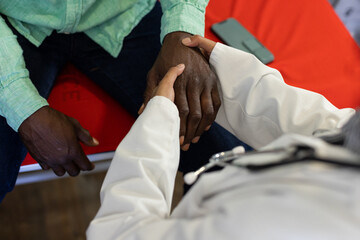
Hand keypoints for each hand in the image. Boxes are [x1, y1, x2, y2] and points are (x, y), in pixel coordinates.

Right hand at [18, 106, 98, 175]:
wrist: (33, 118)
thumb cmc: (53, 120)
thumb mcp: (75, 126)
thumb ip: (86, 137)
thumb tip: (94, 142)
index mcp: (73, 151)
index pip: (84, 165)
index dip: (89, 166)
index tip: (90, 165)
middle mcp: (62, 158)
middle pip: (74, 172)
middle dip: (78, 168)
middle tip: (79, 163)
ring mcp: (50, 160)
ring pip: (60, 173)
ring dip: (65, 169)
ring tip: (67, 162)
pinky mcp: (39, 159)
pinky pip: (47, 168)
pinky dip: (52, 165)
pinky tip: (54, 159)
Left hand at [143, 32, 220, 150]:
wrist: (180, 39)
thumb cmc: (164, 58)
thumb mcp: (153, 74)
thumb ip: (149, 93)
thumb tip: (143, 111)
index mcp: (177, 83)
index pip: (180, 111)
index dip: (180, 127)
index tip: (177, 139)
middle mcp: (193, 83)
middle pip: (194, 113)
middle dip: (190, 132)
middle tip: (186, 144)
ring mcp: (204, 82)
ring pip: (206, 110)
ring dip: (202, 127)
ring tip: (196, 138)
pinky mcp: (212, 81)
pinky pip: (215, 102)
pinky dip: (212, 116)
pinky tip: (206, 126)